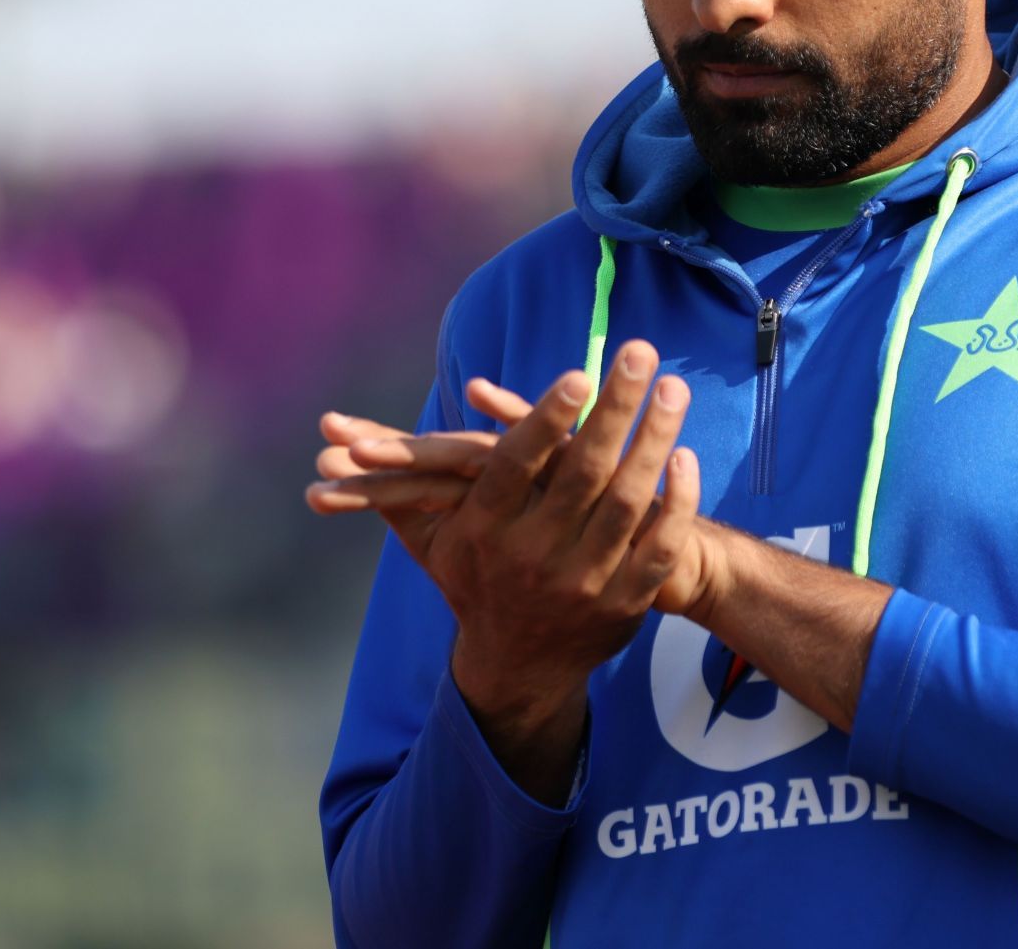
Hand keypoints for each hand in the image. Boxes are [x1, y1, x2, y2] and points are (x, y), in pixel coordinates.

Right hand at [310, 342, 702, 715]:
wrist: (518, 666)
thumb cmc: (473, 579)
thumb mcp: (432, 537)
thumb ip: (400, 484)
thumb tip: (330, 436)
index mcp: (487, 531)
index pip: (518, 466)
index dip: (546, 419)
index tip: (578, 374)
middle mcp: (535, 557)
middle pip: (584, 473)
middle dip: (617, 408)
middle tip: (640, 350)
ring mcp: (585, 583)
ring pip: (630, 503)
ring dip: (656, 441)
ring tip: (674, 388)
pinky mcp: (624, 604)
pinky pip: (660, 547)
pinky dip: (677, 502)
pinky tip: (687, 457)